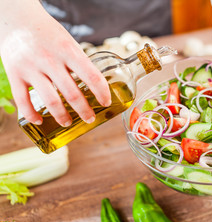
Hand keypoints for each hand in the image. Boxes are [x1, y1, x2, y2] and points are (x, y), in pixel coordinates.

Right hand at [0, 1, 110, 126]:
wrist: (17, 19)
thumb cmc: (48, 34)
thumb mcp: (69, 42)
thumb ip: (80, 63)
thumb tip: (96, 86)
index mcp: (68, 51)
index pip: (92, 76)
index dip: (102, 93)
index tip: (106, 103)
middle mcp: (50, 60)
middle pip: (72, 93)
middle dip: (84, 111)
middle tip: (90, 119)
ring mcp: (31, 67)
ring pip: (50, 100)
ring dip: (62, 116)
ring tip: (68, 122)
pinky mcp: (14, 74)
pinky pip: (23, 100)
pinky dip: (32, 114)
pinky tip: (40, 121)